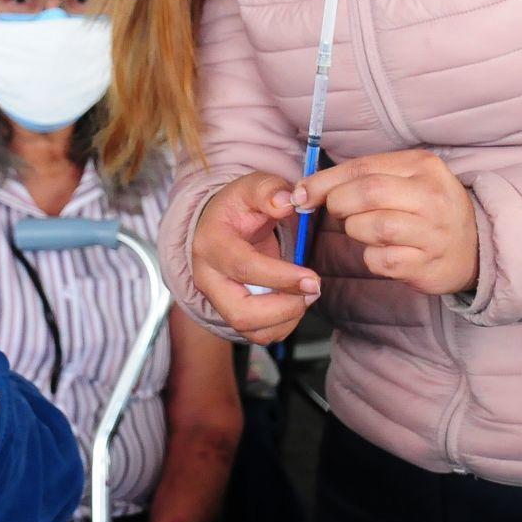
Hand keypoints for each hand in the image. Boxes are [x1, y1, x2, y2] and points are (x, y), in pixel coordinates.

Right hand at [189, 172, 321, 344]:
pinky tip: (294, 301)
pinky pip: (259, 335)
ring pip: (251, 330)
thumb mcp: (252, 186)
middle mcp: (208, 278)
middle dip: (284, 308)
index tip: (312, 278)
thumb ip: (270, 190)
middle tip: (312, 290)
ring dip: (287, 318)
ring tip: (306, 294)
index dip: (280, 278)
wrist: (221, 225)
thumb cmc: (239, 206)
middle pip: (241, 313)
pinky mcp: (231, 313)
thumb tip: (287, 202)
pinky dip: (283, 325)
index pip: (244, 269)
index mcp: (211, 244)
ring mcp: (217, 299)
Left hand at [295, 150, 477, 295]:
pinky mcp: (427, 265)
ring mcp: (432, 232)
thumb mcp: (406, 179)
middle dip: (338, 204)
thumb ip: (362, 177)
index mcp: (423, 166)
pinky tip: (384, 252)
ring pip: (370, 227)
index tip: (302, 192)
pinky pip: (380, 260)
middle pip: (366, 194)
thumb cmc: (426, 209)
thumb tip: (305, 188)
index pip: (362, 168)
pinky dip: (371, 257)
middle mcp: (431, 196)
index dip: (324, 181)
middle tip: (338, 211)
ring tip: (364, 230)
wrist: (475, 247)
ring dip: (355, 230)